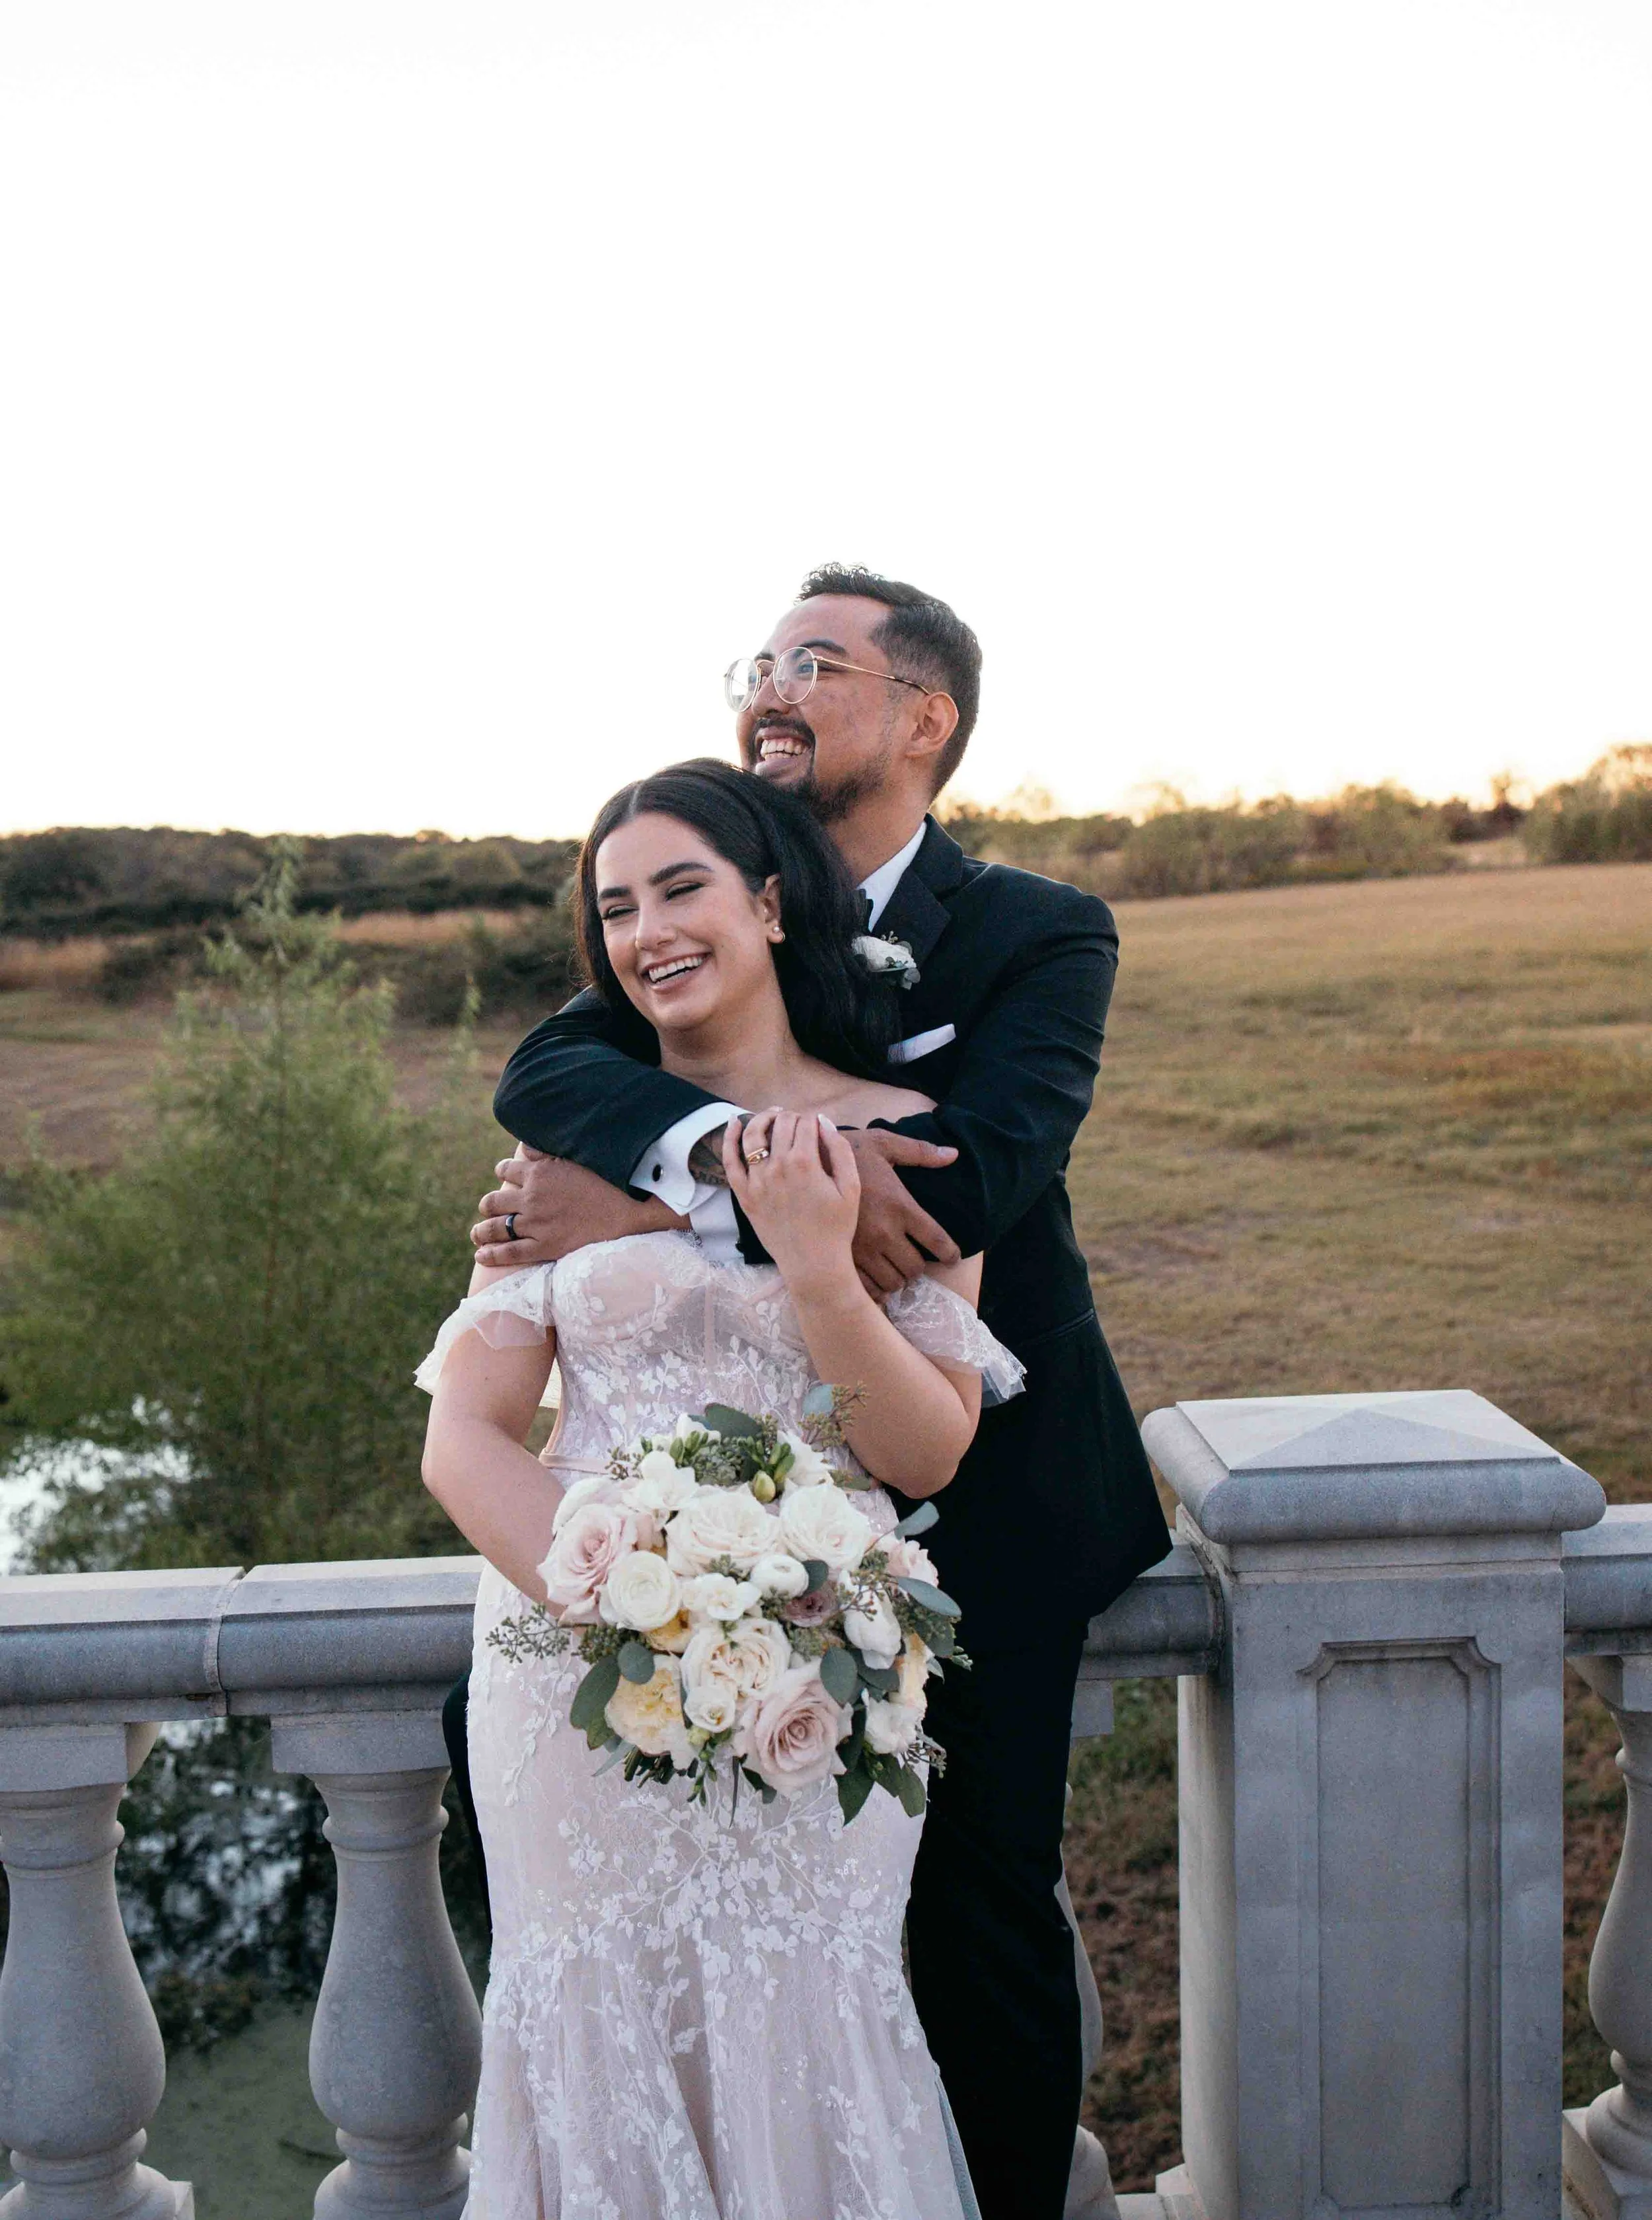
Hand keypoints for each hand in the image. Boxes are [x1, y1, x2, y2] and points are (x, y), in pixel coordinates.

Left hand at [471, 1145, 680, 1266]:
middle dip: (487, 1205)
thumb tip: (526, 1147)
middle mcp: (531, 1198)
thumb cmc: (608, 1178)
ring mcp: (536, 1224)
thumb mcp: (576, 1156)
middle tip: (487, 1209)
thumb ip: (547, 1152)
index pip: (505, 1170)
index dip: (502, 1173)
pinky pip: (509, 1253)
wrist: (630, 1208)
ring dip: (481, 1231)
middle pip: (493, 1202)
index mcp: (537, 1173)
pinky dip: (491, 1254)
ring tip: (477, 1234)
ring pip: (495, 1228)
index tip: (503, 1177)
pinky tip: (481, 1255)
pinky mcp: (545, 1247)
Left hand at [723, 1109, 859, 1291]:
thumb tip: (823, 1121)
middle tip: (799, 1124)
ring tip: (773, 1114)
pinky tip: (734, 1123)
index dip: (813, 1120)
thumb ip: (839, 1149)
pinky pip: (730, 1162)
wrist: (814, 1263)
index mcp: (805, 1162)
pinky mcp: (745, 1195)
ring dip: (763, 1118)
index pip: (806, 1123)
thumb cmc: (836, 1226)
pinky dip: (729, 1139)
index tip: (817, 1128)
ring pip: (753, 1134)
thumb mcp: (851, 1186)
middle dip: (792, 1117)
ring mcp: (757, 1181)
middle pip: (781, 1124)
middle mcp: (777, 1167)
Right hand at [841, 1129, 960, 1297]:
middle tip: (913, 1258)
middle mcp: (884, 1232)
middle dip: (918, 1266)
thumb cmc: (847, 1153)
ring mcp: (862, 1249)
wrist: (803, 1166)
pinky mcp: (843, 1258)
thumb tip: (953, 1155)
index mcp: (900, 1206)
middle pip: (916, 1268)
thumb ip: (919, 1152)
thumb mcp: (883, 1144)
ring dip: (898, 1278)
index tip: (952, 1257)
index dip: (950, 1254)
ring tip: (894, 1267)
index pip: (937, 1241)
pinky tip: (875, 1279)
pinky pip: (868, 1288)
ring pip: (893, 1282)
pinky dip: (876, 1289)